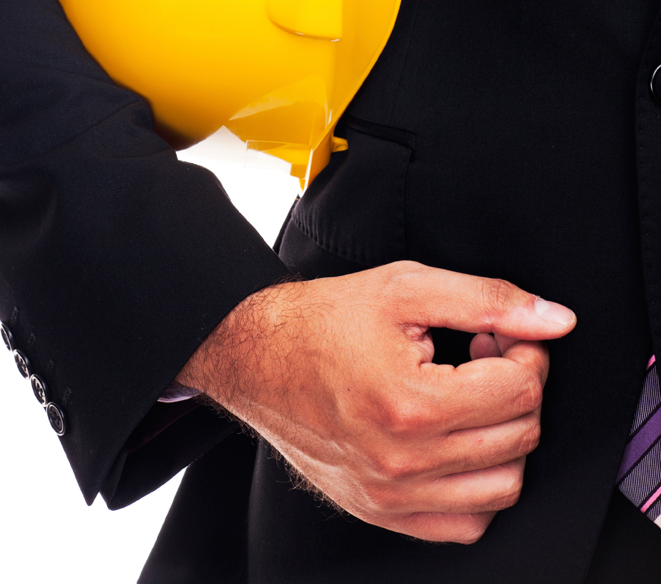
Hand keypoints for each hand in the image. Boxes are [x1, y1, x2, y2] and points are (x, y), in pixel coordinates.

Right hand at [177, 260, 575, 542]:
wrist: (258, 355)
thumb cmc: (324, 320)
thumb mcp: (406, 287)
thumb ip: (487, 298)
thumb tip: (553, 320)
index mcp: (410, 402)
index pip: (520, 390)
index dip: (524, 351)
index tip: (499, 333)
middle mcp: (402, 460)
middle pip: (519, 436)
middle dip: (517, 387)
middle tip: (484, 353)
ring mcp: (391, 495)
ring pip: (503, 487)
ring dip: (503, 436)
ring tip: (469, 395)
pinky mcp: (382, 512)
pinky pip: (466, 523)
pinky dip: (477, 485)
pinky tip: (455, 439)